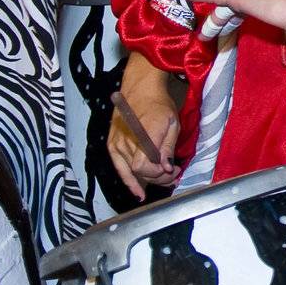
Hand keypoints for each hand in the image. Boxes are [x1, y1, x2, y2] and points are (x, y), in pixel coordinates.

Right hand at [108, 53, 185, 200]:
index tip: (172, 170)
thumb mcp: (173, 124)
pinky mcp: (112, 146)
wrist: (140, 91)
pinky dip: (130, 182)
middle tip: (173, 175)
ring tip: (164, 178)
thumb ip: (168, 147)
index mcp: (144, 133)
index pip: (144, 166)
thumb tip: (166, 168)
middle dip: (159, 177)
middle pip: (140, 171)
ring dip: (150, 178)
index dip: (158, 173)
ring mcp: (116, 144)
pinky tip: (139, 193)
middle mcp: (127, 141)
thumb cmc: (159, 105)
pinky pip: (120, 169)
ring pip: (132, 172)